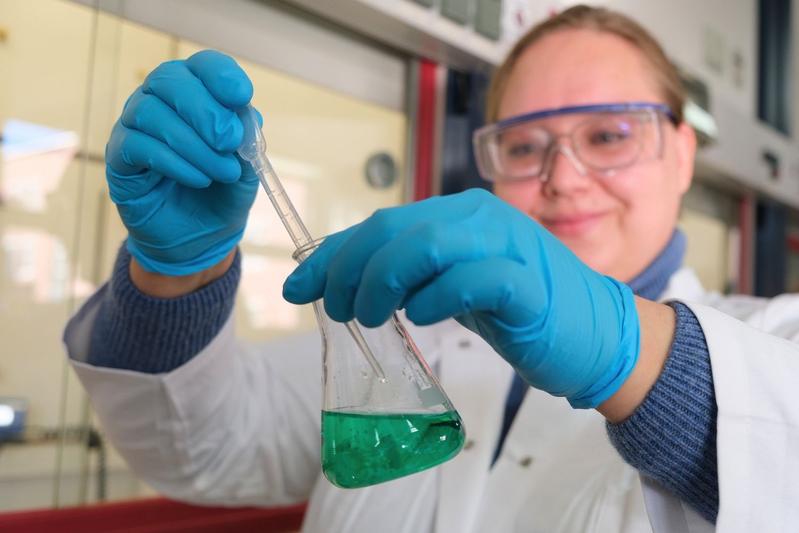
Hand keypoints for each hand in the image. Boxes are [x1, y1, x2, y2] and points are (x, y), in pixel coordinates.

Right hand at [106, 50, 259, 275]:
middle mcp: (160, 102)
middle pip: (170, 80)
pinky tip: (198, 180)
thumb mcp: (246, 170)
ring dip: (193, 143)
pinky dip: (173, 161)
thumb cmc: (220, 195)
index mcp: (196, 95)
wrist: (199, 240)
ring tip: (221, 172)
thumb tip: (247, 117)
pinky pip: (136, 145)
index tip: (242, 96)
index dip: (220, 75)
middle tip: (230, 141)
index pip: (202, 66)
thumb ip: (248, 143)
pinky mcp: (120, 158)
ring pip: (151, 112)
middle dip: (206, 110)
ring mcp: (134, 127)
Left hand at [283, 189, 640, 408]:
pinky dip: (438, 297)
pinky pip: (474, 279)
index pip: (381, 224)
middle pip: (395, 229)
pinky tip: (424, 316)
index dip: (333, 255)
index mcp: (459, 214)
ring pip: (427, 244)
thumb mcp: (451, 288)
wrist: (596, 334)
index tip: (299, 288)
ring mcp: (508, 246)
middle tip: (340, 310)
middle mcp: (480, 218)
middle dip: (351, 270)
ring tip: (373, 315)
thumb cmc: (517, 310)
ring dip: (385, 281)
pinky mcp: (529, 284)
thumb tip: (338, 285)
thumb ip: (407, 278)